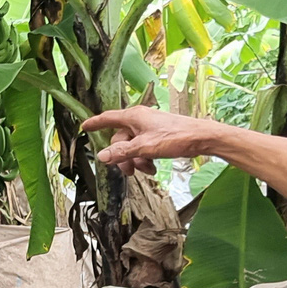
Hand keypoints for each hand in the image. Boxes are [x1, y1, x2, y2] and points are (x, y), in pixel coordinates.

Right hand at [81, 107, 222, 175]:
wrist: (201, 138)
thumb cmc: (175, 137)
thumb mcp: (145, 147)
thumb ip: (122, 152)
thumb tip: (102, 156)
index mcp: (134, 116)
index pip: (108, 118)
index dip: (96, 123)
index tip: (84, 126)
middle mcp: (140, 119)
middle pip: (120, 139)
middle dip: (122, 156)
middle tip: (128, 171)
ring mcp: (149, 128)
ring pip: (132, 146)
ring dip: (136, 160)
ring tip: (146, 170)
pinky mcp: (158, 136)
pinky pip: (143, 148)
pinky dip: (145, 159)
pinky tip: (152, 168)